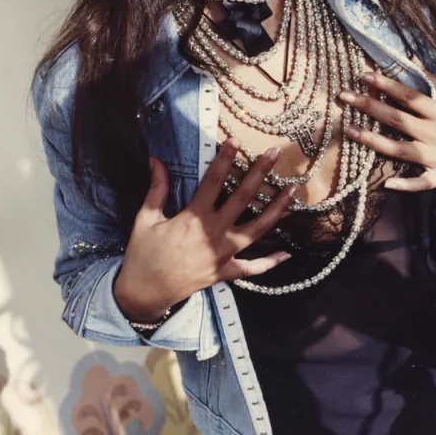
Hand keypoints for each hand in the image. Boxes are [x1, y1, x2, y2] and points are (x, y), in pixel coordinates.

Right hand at [113, 141, 297, 321]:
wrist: (144, 292)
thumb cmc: (143, 254)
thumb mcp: (146, 218)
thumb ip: (156, 189)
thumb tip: (156, 160)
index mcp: (193, 217)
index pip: (213, 181)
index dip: (225, 159)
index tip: (235, 142)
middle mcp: (214, 233)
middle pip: (242, 198)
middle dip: (259, 173)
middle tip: (273, 154)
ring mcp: (223, 253)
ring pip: (257, 228)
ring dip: (277, 209)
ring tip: (292, 191)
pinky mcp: (225, 272)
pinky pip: (252, 268)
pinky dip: (270, 262)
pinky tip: (286, 253)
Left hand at [338, 69, 435, 192]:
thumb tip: (414, 62)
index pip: (409, 96)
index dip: (386, 85)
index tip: (365, 75)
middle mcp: (435, 134)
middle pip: (396, 119)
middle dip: (369, 106)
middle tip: (345, 96)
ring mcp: (435, 157)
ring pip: (399, 150)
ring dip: (373, 141)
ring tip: (350, 130)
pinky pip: (419, 183)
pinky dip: (405, 185)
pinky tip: (386, 184)